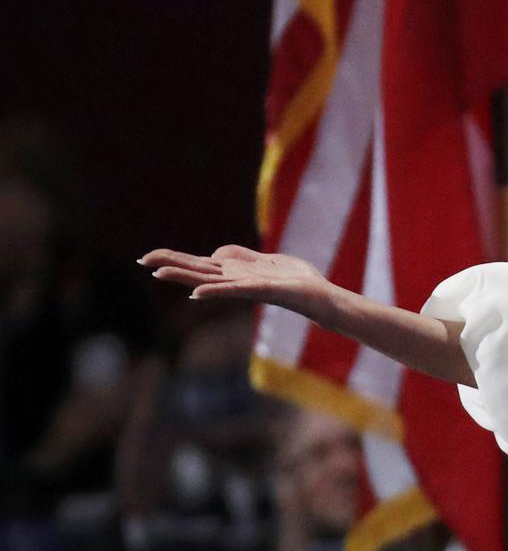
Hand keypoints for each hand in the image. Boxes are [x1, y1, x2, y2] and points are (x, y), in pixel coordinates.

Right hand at [139, 245, 334, 323]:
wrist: (322, 297)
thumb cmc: (296, 281)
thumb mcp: (265, 261)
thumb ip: (241, 257)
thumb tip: (216, 253)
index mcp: (235, 273)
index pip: (199, 265)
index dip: (175, 259)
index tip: (148, 257)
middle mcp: (237, 281)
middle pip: (198, 271)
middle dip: (171, 264)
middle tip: (141, 260)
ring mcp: (248, 286)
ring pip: (210, 280)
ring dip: (185, 276)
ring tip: (159, 272)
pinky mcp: (264, 290)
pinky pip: (235, 290)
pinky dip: (215, 290)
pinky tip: (197, 292)